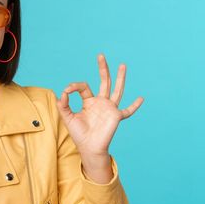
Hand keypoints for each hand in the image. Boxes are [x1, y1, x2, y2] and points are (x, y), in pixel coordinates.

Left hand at [56, 54, 142, 170]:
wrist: (88, 147)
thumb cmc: (79, 134)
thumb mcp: (67, 117)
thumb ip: (63, 105)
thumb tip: (63, 92)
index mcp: (90, 101)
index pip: (84, 87)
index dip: (74, 85)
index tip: (67, 90)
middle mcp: (101, 102)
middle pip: (104, 82)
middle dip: (103, 69)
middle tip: (100, 56)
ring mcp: (110, 108)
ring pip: (117, 90)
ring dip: (120, 78)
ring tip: (122, 65)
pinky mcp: (116, 116)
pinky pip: (128, 111)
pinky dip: (135, 106)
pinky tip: (141, 98)